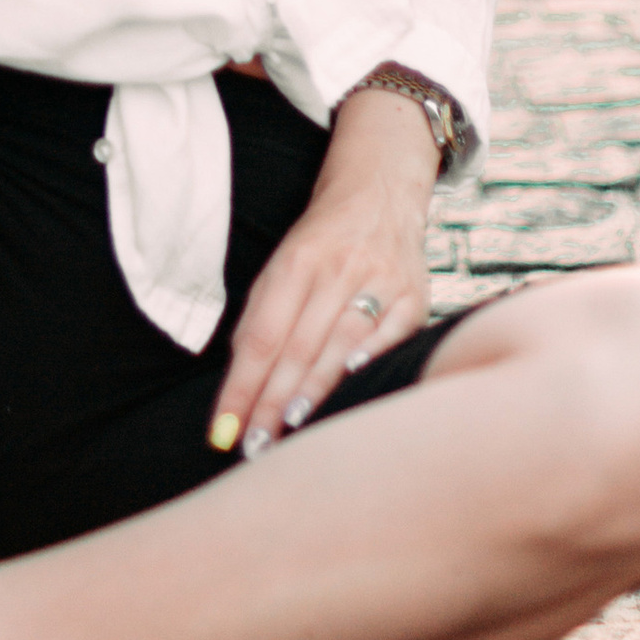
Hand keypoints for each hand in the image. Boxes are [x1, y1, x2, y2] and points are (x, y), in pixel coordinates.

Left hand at [207, 89, 435, 458]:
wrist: (382, 192)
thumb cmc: (323, 240)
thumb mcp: (284, 262)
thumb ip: (264, 314)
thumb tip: (241, 377)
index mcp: (297, 260)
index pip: (261, 335)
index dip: (241, 386)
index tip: (223, 429)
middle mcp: (338, 269)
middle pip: (298, 346)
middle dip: (273, 402)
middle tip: (254, 446)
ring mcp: (380, 281)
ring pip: (342, 345)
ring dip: (315, 391)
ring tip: (291, 430)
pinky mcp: (416, 296)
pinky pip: (393, 338)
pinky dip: (372, 364)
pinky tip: (355, 391)